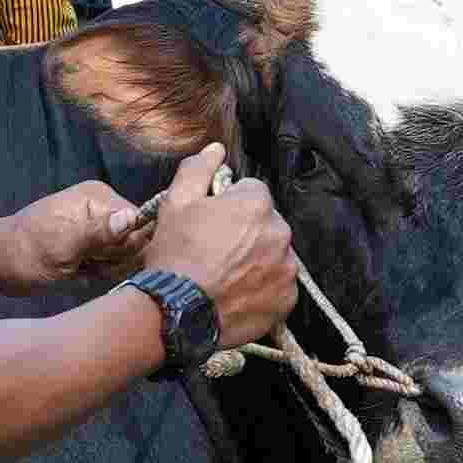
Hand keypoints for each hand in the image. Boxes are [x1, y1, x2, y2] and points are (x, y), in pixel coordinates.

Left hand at [16, 177, 151, 284]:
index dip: (124, 249)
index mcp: (98, 197)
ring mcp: (96, 224)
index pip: (140, 224)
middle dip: (114, 260)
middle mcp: (102, 207)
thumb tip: (132, 218)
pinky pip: (111, 261)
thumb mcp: (62, 246)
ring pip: (125, 255)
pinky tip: (78, 271)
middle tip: (84, 265)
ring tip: (78, 268)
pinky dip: (97, 271)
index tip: (98, 259)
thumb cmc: (24, 254)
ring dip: (105, 268)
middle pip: (135, 240)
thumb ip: (100, 234)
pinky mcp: (91, 241)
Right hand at [148, 147, 300, 346]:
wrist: (176, 313)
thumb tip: (216, 149)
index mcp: (257, 204)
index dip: (230, 205)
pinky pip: (279, 286)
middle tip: (217, 251)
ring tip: (226, 275)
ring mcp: (287, 269)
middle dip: (247, 231)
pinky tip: (237, 293)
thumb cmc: (175, 255)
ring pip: (275, 254)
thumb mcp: (175, 203)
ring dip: (257, 259)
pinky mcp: (287, 299)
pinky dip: (263, 288)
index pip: (252, 192)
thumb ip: (198, 169)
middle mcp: (280, 233)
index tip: (213, 223)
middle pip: (267, 223)